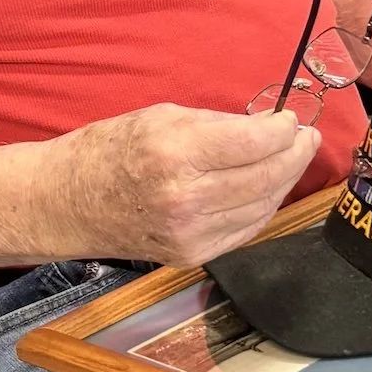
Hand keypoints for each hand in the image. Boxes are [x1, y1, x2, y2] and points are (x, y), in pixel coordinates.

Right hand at [57, 102, 322, 264]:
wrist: (66, 204)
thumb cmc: (108, 152)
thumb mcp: (161, 117)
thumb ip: (217, 124)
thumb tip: (265, 127)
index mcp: (176, 154)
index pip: (254, 142)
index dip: (283, 129)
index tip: (290, 119)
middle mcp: (187, 199)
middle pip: (267, 176)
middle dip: (295, 154)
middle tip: (305, 138)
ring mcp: (191, 234)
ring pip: (263, 206)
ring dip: (284, 180)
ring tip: (290, 159)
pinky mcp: (192, 255)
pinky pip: (246, 229)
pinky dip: (263, 207)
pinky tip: (267, 188)